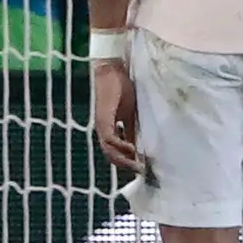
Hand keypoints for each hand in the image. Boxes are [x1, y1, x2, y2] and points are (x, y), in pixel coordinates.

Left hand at [90, 53, 142, 174]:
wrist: (112, 70)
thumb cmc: (121, 89)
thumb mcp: (130, 114)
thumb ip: (133, 130)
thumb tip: (139, 147)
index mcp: (109, 130)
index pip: (115, 152)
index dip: (126, 163)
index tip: (141, 169)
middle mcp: (103, 130)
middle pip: (111, 155)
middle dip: (125, 165)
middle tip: (140, 171)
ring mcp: (102, 124)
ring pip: (108, 150)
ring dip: (123, 160)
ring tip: (137, 165)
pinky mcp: (103, 117)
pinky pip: (109, 137)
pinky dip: (119, 146)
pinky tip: (132, 149)